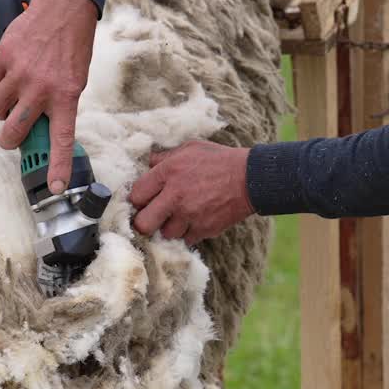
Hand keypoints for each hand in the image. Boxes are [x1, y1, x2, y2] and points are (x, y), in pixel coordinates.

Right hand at [0, 0, 97, 194]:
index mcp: (66, 97)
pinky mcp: (3, 58)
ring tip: (8, 98)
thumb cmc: (71, 48)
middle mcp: (42, 89)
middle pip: (13, 131)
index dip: (57, 167)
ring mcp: (20, 74)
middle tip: (10, 133)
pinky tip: (1, 81)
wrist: (63, 9)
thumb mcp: (75, 81)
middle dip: (8, 138)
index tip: (54, 187)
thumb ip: (58, 104)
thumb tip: (40, 128)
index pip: (62, 140)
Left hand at [129, 141, 254, 244]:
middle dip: (145, 222)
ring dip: (169, 228)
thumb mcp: (190, 148)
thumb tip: (146, 164)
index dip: (137, 201)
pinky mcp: (204, 229)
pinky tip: (195, 220)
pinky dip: (188, 233)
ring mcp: (189, 215)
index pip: (136, 195)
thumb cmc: (219, 160)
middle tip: (152, 217)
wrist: (252, 178)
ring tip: (179, 217)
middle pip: (143, 223)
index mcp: (168, 172)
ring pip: (165, 234)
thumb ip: (165, 157)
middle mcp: (175, 196)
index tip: (143, 201)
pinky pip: (186, 239)